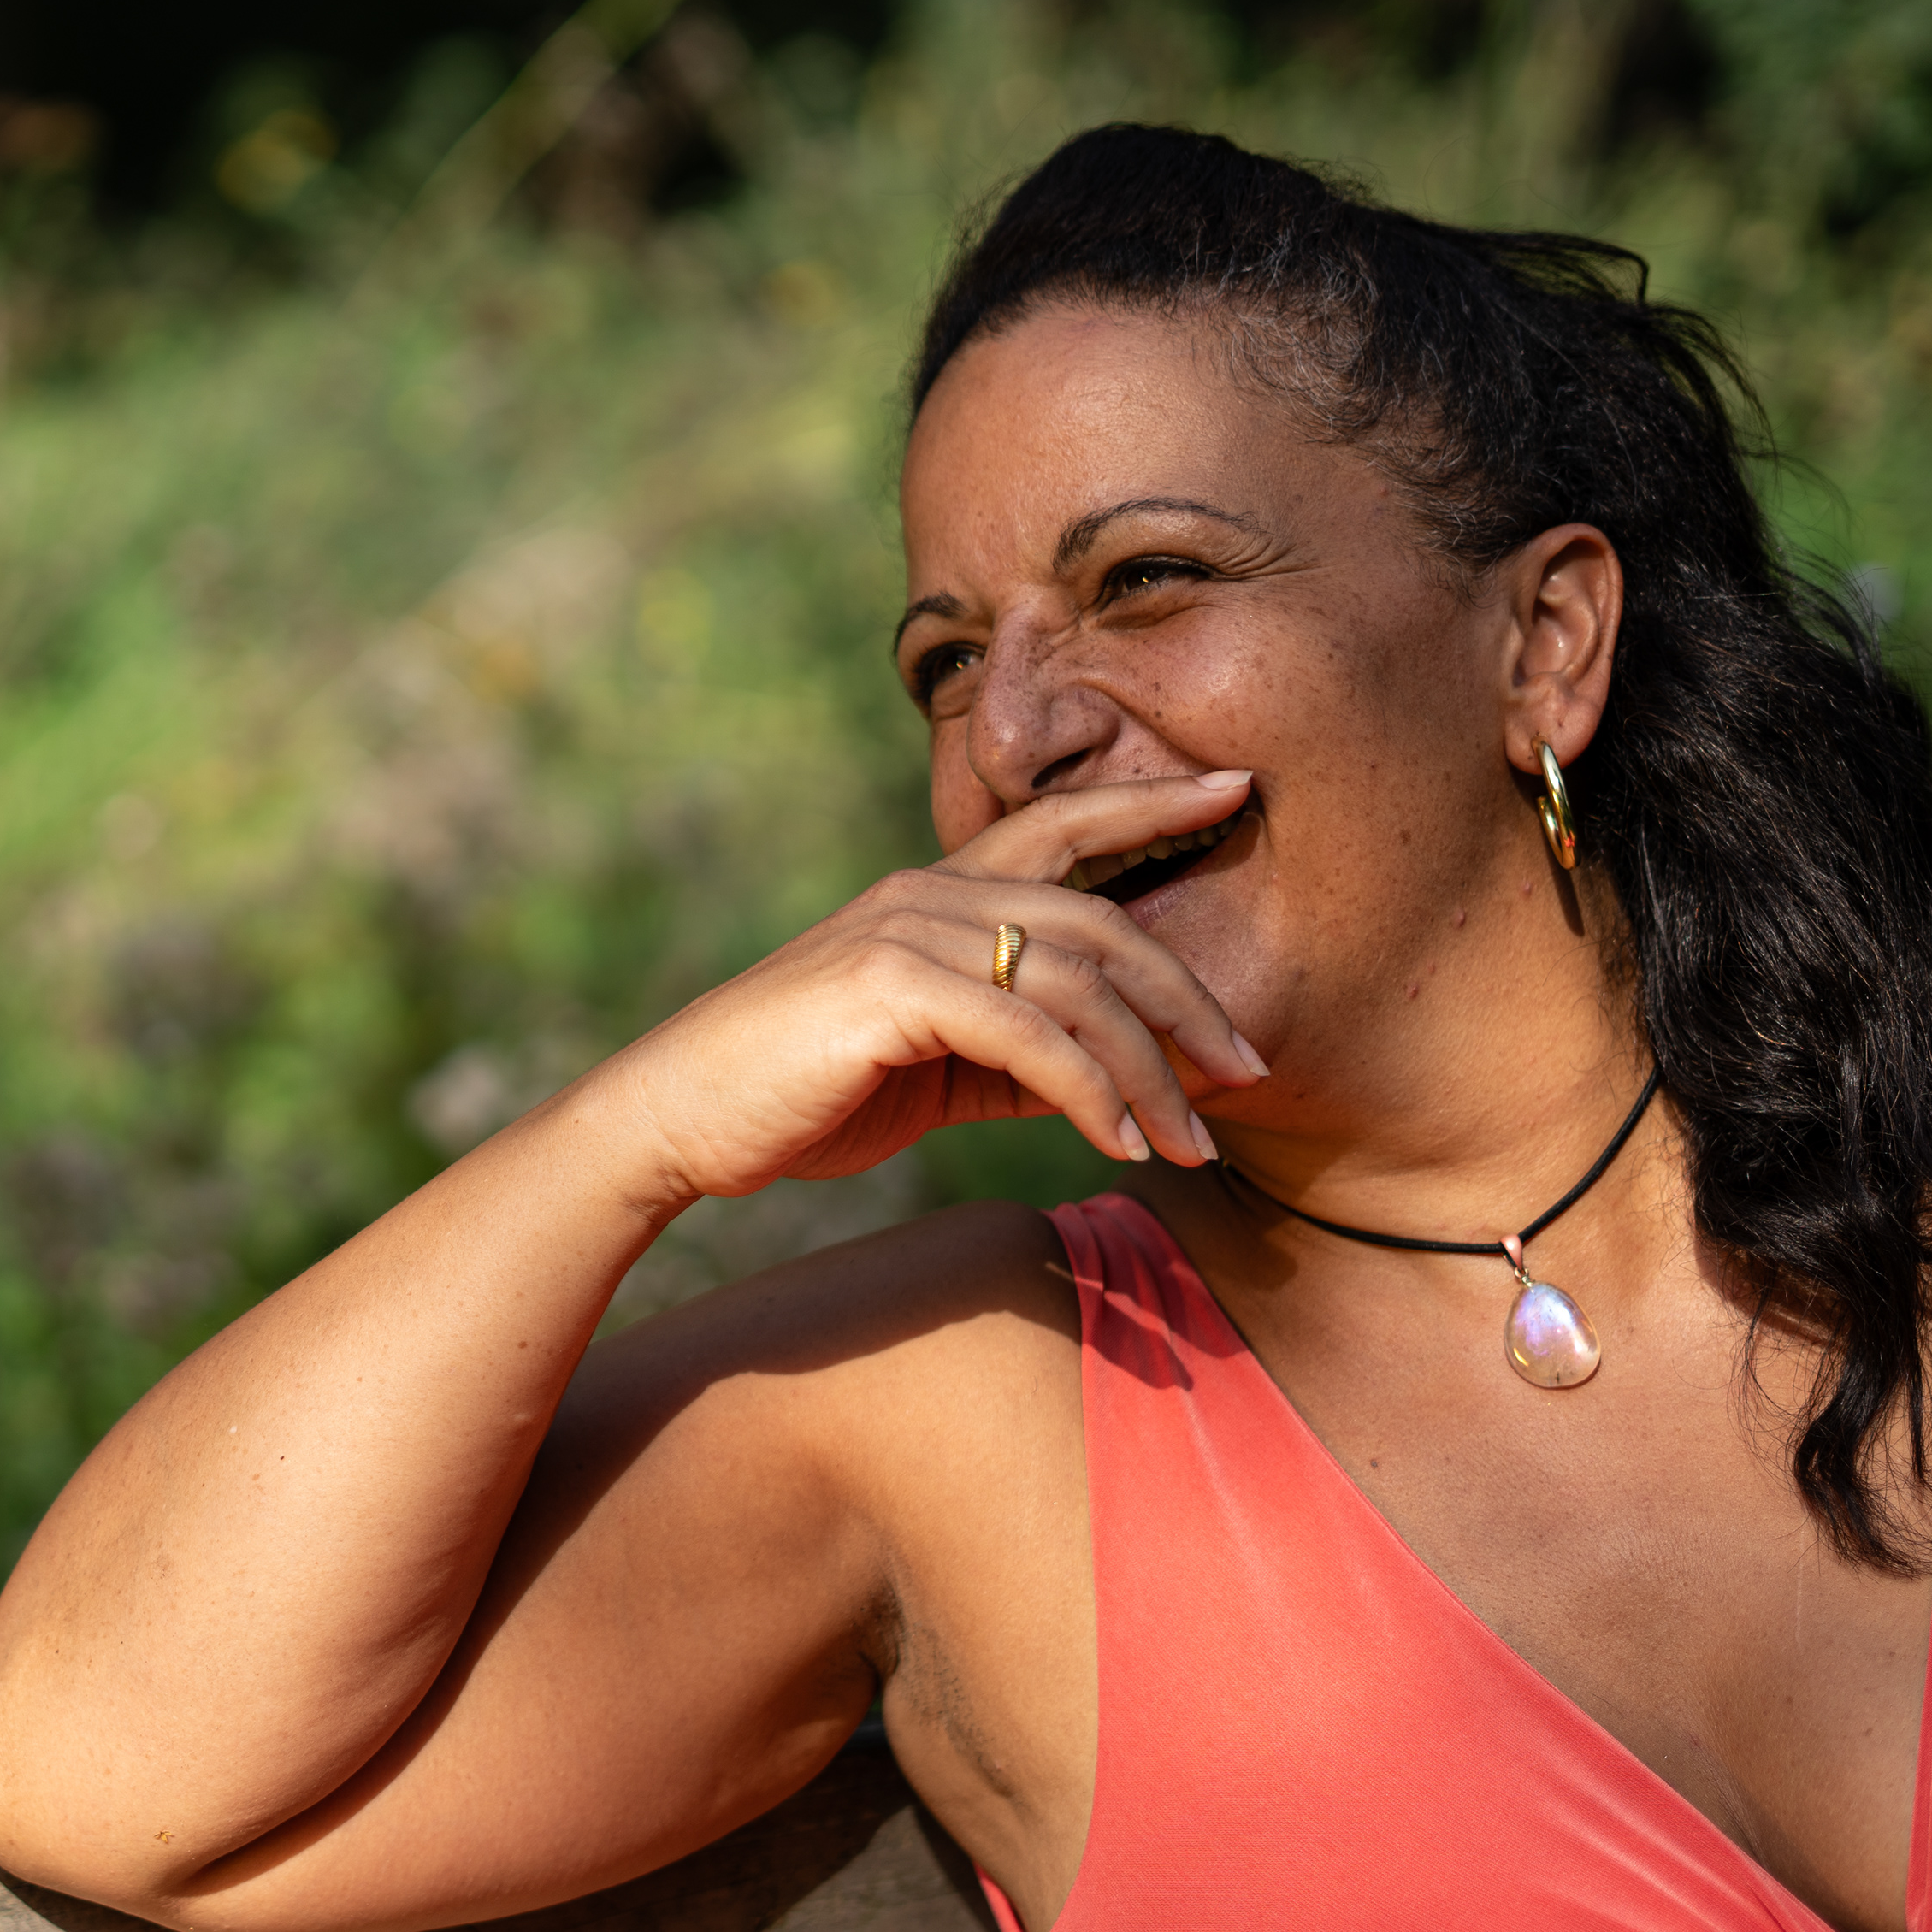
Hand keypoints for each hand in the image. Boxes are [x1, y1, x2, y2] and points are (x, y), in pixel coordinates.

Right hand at [591, 770, 1264, 1205]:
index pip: (1064, 823)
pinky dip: (1090, 1093)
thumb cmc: (805, 1092)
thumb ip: (1021, 1053)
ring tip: (1193, 1141)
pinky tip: (1119, 1143)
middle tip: (1250, 1064)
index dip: (1153, 804)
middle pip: (1101, 920)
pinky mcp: (892, 991)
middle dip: (1189, 995)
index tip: (1235, 789)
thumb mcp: (936, 1065)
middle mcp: (929, 893)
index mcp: (936, 892)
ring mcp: (908, 934)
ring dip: (1149, 1071)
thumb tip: (1118, 1080)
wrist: (680, 1117)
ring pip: (1078, 984)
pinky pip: (1030, 1036)